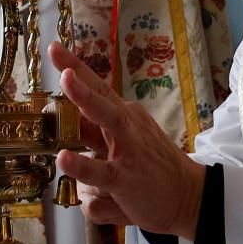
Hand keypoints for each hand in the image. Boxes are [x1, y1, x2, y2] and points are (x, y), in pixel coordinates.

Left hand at [49, 42, 205, 238]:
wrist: (189, 195)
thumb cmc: (150, 166)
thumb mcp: (122, 144)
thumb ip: (92, 135)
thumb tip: (61, 127)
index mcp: (123, 116)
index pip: (96, 87)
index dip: (75, 66)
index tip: (54, 48)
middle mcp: (126, 127)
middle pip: (101, 98)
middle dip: (81, 82)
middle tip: (61, 65)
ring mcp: (127, 151)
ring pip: (106, 122)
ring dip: (87, 101)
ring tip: (65, 82)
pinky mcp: (125, 178)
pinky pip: (100, 171)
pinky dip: (82, 166)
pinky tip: (65, 158)